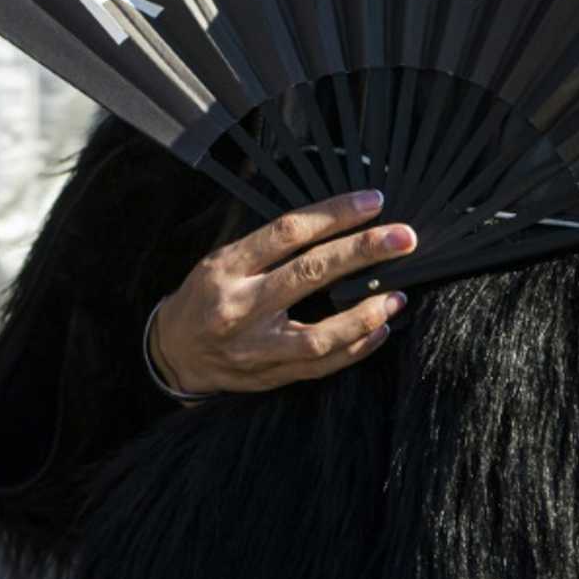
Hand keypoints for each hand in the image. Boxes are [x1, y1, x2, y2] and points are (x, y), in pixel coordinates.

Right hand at [150, 190, 414, 396]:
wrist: (173, 353)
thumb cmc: (207, 294)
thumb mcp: (225, 256)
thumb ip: (272, 243)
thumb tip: (336, 218)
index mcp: (229, 266)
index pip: (288, 232)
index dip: (334, 213)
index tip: (374, 201)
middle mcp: (241, 306)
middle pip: (310, 274)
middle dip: (363, 252)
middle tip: (404, 238)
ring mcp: (254, 347)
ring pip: (318, 333)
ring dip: (364, 313)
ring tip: (398, 296)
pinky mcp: (268, 376)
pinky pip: (319, 366)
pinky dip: (354, 348)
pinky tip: (380, 328)